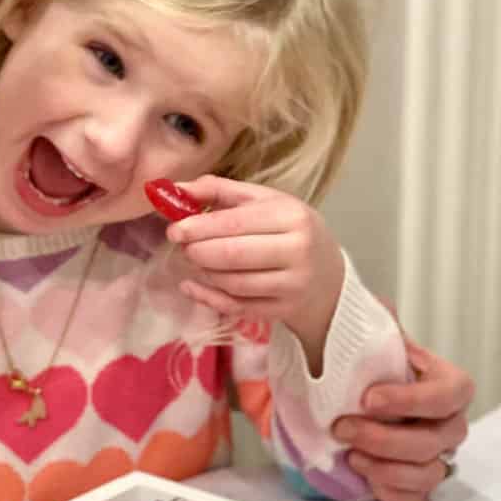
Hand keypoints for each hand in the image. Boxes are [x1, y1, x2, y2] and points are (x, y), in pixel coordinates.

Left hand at [166, 175, 344, 372]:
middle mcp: (297, 250)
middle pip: (232, 255)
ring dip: (205, 272)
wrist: (326, 273)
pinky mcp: (283, 311)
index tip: (174, 230)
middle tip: (184, 246)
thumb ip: (217, 190)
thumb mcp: (261, 201)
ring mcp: (292, 285)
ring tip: (198, 260)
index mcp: (291, 216)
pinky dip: (207, 298)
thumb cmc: (287, 229)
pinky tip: (192, 286)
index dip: (198, 228)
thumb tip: (173, 189)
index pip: (235, 223)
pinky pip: (236, 307)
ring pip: (232, 283)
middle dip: (198, 251)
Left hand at [332, 335, 472, 500]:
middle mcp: (446, 423)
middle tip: (343, 427)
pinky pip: (413, 499)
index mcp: (443, 384)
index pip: (453, 392)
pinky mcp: (414, 485)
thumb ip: (375, 327)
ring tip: (350, 453)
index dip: (413, 399)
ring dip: (385, 466)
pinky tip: (362, 474)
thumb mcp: (365, 344)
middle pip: (437, 439)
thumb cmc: (362, 373)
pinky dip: (387, 490)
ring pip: (427, 473)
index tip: (368, 398)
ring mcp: (433, 456)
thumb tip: (377, 303)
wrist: (341, 403)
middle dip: (386, 437)